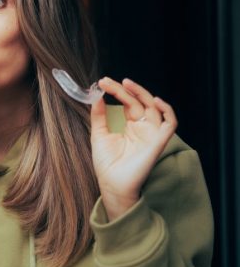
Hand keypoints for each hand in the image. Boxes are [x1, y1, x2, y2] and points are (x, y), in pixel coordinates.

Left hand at [90, 77, 176, 219]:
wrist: (112, 184)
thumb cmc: (107, 164)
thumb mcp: (99, 135)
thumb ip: (99, 116)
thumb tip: (96, 97)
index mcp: (130, 126)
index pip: (127, 102)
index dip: (116, 91)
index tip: (102, 83)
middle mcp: (142, 127)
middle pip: (138, 101)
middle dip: (124, 89)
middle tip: (107, 82)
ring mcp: (151, 133)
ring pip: (154, 107)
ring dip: (142, 93)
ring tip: (126, 84)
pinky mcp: (158, 141)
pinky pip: (170, 123)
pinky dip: (167, 110)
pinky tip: (154, 101)